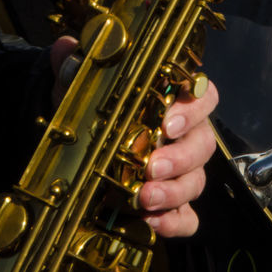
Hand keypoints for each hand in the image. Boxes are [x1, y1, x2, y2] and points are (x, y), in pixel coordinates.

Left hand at [50, 35, 216, 237]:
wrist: (81, 147)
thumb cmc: (96, 113)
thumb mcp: (84, 87)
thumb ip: (78, 68)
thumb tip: (68, 48)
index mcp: (174, 104)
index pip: (203, 97)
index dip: (193, 110)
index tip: (167, 122)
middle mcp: (185, 139)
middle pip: (204, 145)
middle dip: (180, 158)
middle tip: (152, 167)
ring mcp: (182, 173)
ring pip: (197, 182)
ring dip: (174, 191)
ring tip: (144, 198)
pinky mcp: (173, 204)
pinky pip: (188, 217)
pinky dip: (176, 222)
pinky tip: (153, 222)